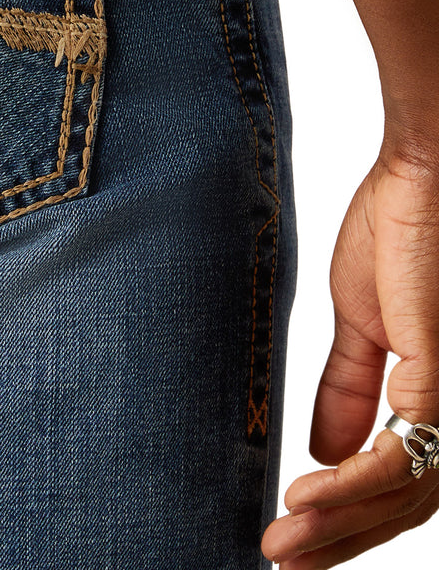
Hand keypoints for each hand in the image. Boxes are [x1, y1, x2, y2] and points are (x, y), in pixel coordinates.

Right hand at [261, 143, 438, 566]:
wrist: (425, 171)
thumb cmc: (402, 226)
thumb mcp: (363, 321)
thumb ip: (349, 387)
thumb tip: (321, 448)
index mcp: (436, 396)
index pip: (401, 481)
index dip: (351, 515)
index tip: (294, 532)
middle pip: (406, 504)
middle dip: (339, 538)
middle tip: (280, 558)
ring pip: (405, 495)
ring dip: (337, 525)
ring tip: (280, 543)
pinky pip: (398, 457)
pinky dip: (348, 486)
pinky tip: (304, 496)